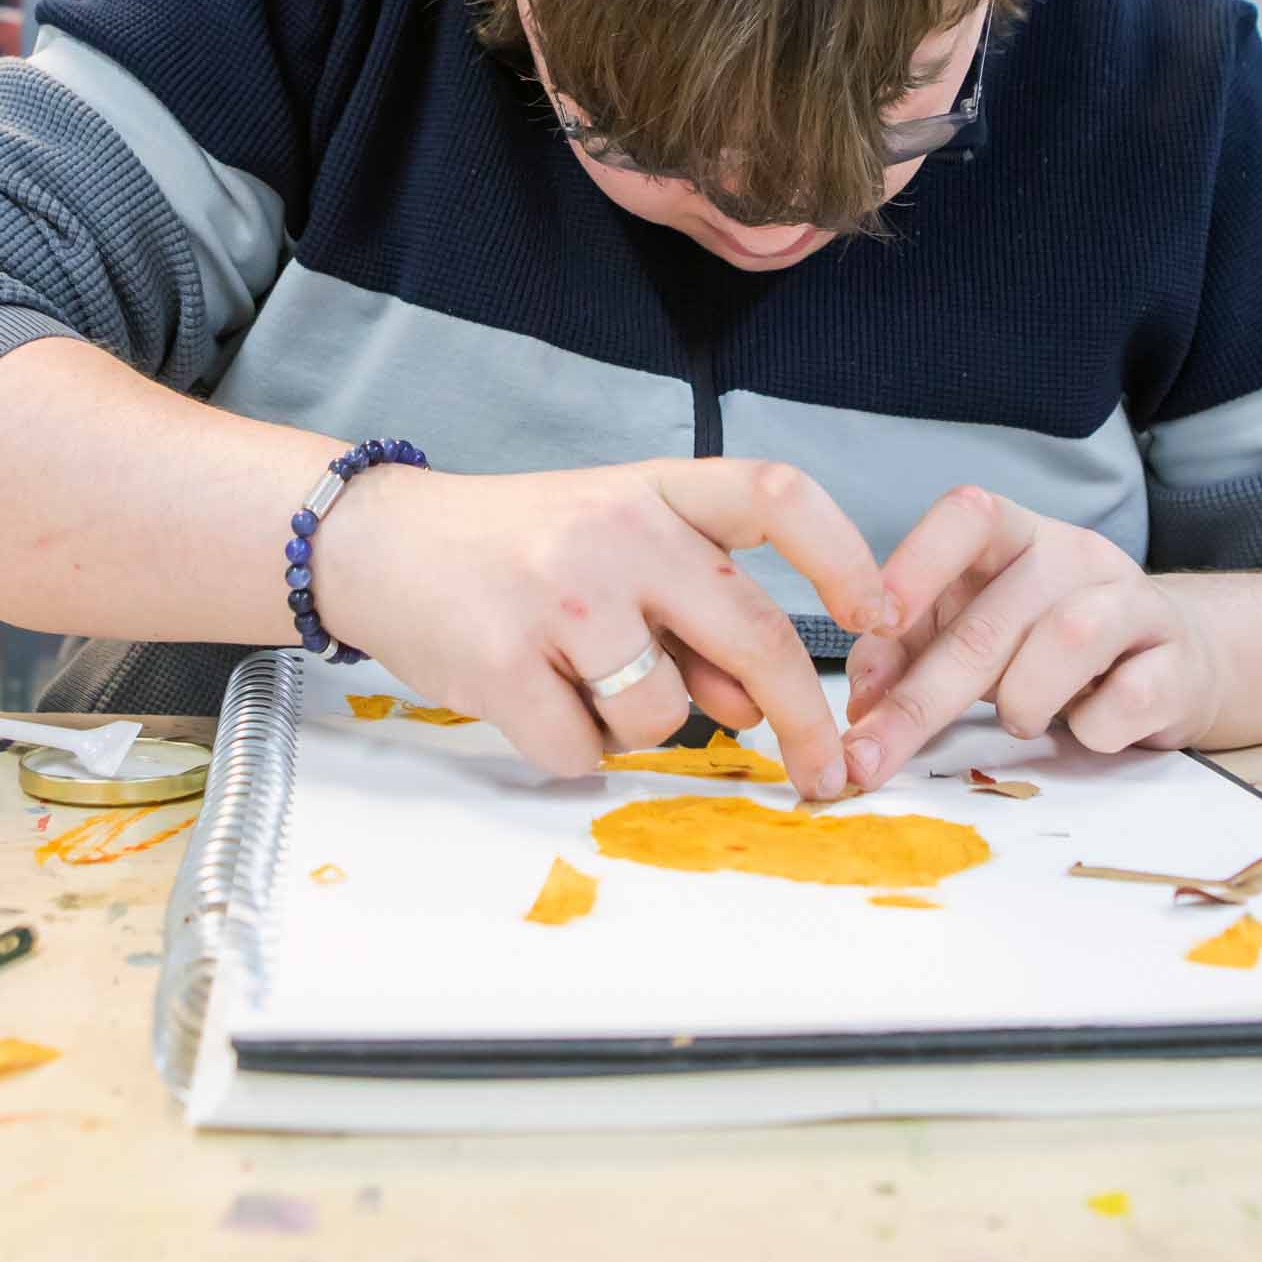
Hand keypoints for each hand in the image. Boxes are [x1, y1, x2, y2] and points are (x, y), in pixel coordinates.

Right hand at [322, 460, 896, 795]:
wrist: (380, 544)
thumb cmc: (513, 549)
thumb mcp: (611, 543)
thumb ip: (690, 608)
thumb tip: (757, 706)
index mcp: (650, 490)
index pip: (774, 495)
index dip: (843, 556)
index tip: (880, 619)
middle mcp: (613, 533)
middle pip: (754, 634)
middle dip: (805, 718)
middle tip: (824, 770)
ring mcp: (559, 599)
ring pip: (666, 715)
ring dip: (642, 728)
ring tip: (582, 685)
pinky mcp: (502, 664)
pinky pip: (585, 754)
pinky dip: (572, 750)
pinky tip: (533, 701)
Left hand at [840, 487, 1232, 790]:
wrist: (1169, 666)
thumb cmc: (1044, 649)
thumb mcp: (970, 636)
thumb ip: (908, 655)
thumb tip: (861, 705)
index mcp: (1013, 535)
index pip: (966, 516)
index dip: (916, 564)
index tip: (871, 623)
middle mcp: (1075, 554)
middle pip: (991, 619)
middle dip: (920, 701)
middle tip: (868, 758)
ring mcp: (1136, 602)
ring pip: (1069, 638)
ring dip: (1022, 702)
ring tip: (1018, 719)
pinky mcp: (1180, 664)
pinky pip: (1129, 701)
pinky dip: (1093, 730)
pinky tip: (1087, 726)